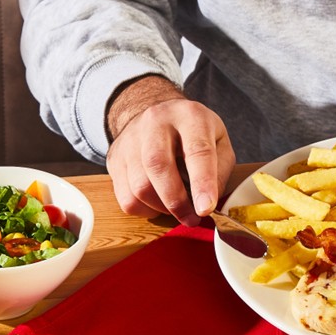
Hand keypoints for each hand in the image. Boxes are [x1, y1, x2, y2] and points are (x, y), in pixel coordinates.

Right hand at [106, 75, 234, 225]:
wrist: (158, 117)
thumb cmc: (193, 135)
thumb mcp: (219, 142)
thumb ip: (219, 172)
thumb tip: (206, 204)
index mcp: (190, 116)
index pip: (197, 150)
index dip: (202, 182)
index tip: (205, 208)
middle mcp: (156, 122)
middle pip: (158, 165)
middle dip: (176, 201)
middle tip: (191, 218)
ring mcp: (131, 140)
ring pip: (140, 186)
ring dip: (161, 208)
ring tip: (177, 209)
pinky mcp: (116, 159)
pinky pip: (126, 197)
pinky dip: (145, 210)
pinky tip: (158, 204)